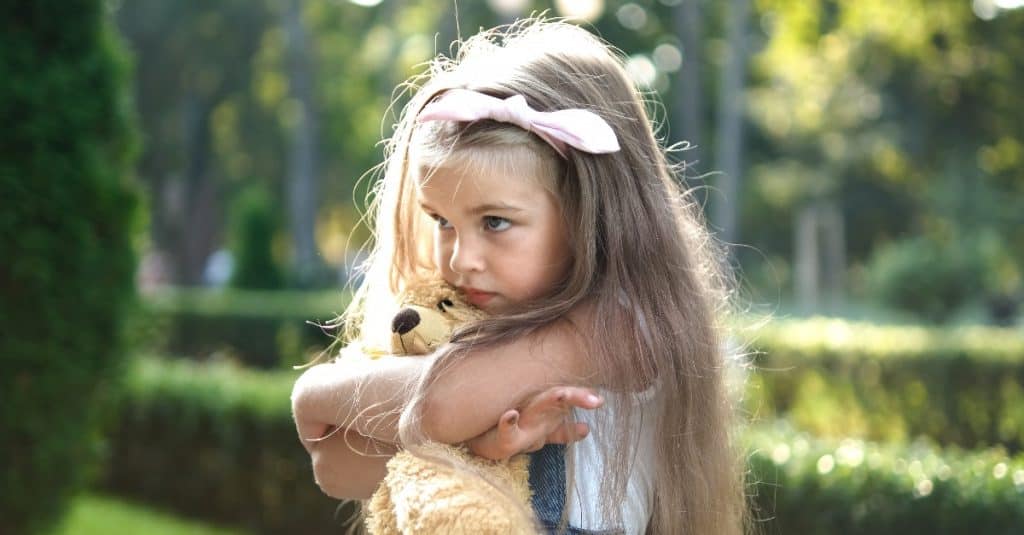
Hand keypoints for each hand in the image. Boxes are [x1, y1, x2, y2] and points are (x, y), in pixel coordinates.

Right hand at [466, 386, 603, 460]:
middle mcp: (533, 412)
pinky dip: (507, 423)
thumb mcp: (538, 434)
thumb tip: (586, 429)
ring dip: (548, 401)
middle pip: (556, 398)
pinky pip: (506, 432)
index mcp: (544, 411)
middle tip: (597, 400)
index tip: (601, 399)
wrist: (476, 441)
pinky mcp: (503, 441)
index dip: (582, 396)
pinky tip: (510, 415)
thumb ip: (561, 432)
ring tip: (561, 394)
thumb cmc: (510, 434)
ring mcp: (519, 424)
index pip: (564, 399)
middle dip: (575, 396)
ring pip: (536, 408)